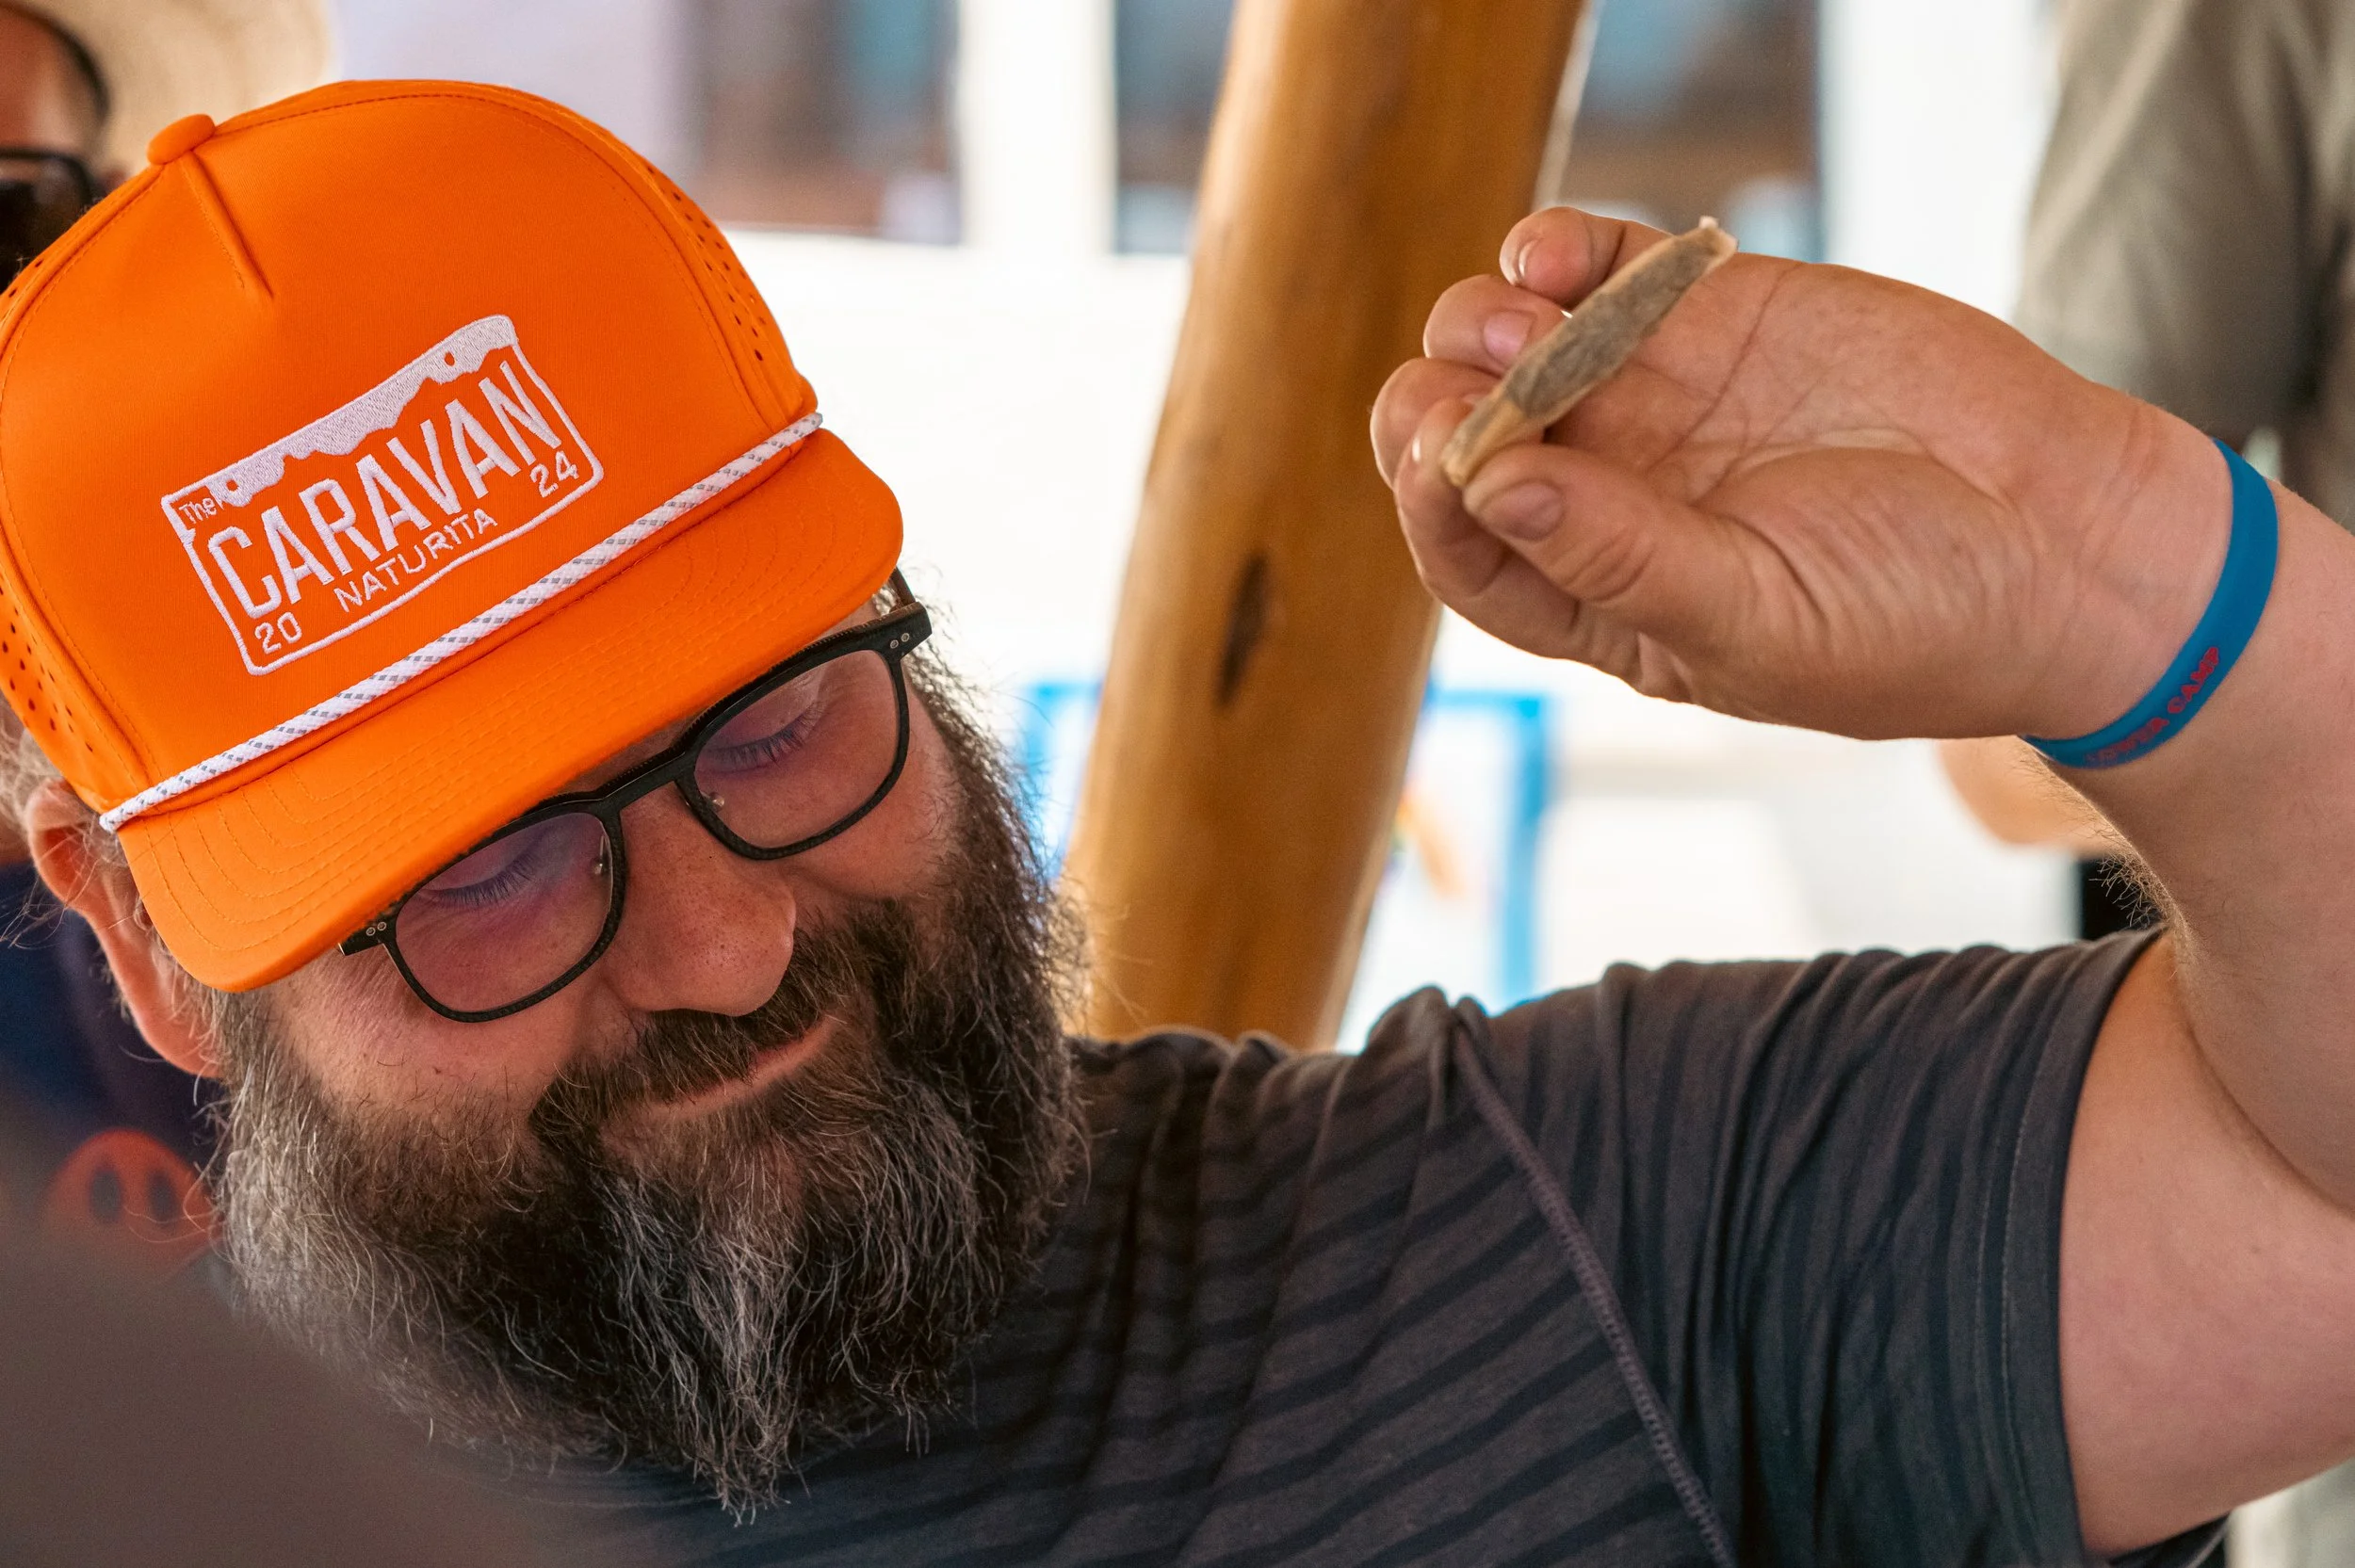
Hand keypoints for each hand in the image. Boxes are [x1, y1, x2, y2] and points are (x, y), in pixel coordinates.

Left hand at [1372, 207, 2223, 741]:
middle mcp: (1602, 495)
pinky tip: (1549, 258)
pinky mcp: (1708, 309)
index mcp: (1596, 597)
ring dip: (1485, 326)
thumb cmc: (1917, 620)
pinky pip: (1593, 266)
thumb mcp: (1761, 621)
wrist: (2063, 539)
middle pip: (1459, 440)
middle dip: (1432, 409)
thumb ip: (1621, 558)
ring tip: (1522, 323)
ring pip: (1507, 343)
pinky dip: (1554, 251)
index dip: (1433, 505)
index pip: (1466, 552)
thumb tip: (1493, 488)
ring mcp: (1648, 396)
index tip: (1441, 464)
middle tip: (1452, 388)